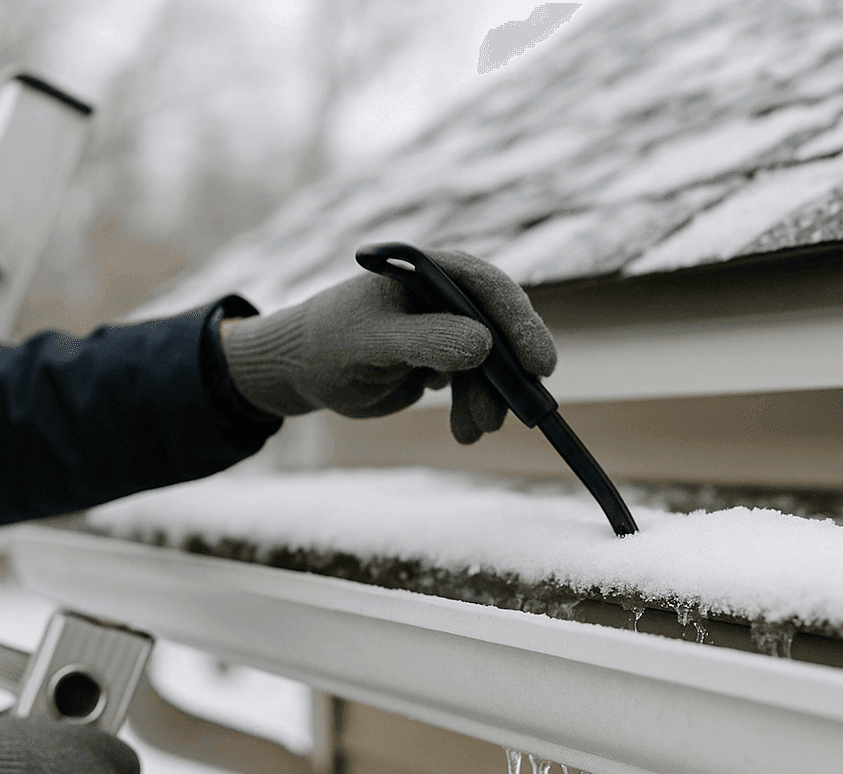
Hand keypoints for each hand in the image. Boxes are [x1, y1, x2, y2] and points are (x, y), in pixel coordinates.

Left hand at [219, 248, 556, 442]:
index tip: (539, 365)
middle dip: (508, 372)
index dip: (519, 323)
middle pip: (498, 327)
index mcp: (428, 271)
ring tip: (476, 432)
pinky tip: (465, 433)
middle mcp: (444, 294)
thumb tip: (484, 345)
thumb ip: (426, 340)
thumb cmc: (328, 344)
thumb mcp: (374, 342)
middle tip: (518, 411)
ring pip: (489, 362)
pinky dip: (473, 408)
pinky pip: (474, 383)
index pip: (486, 288)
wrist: (303, 371)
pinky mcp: (442, 358)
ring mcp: (446, 327)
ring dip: (490, 399)